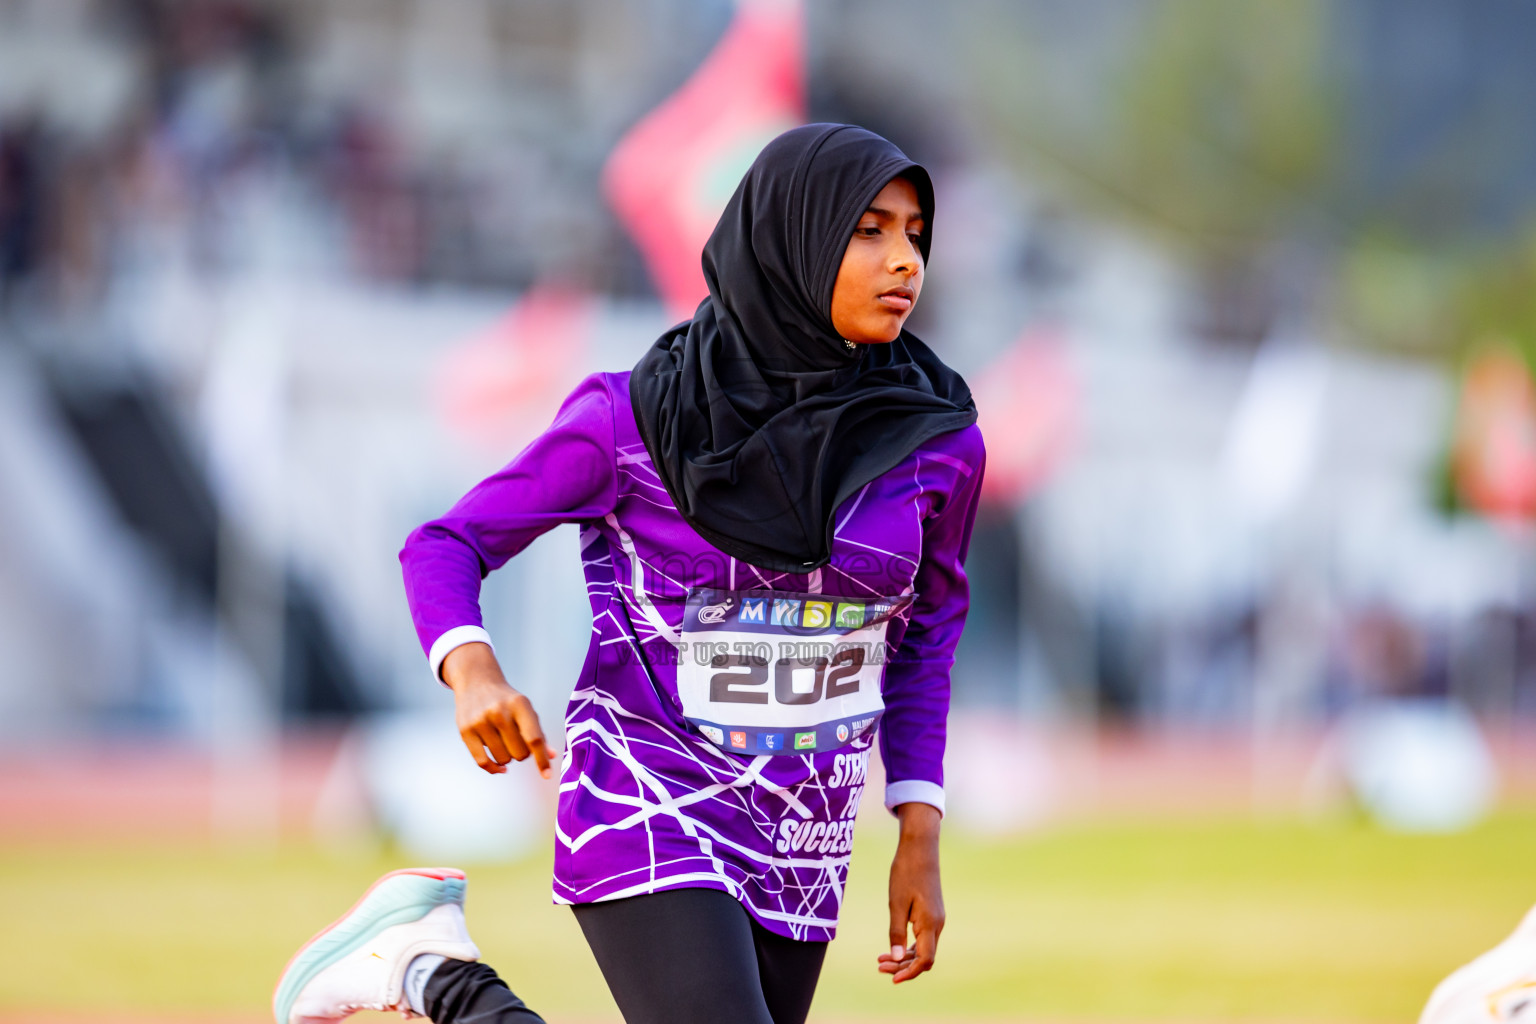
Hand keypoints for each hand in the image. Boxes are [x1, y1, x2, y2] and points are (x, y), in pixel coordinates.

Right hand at [441, 642, 553, 777]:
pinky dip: (495, 769)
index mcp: (520, 704)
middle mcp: (500, 711)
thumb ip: (538, 732)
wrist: (476, 682)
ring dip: (507, 757)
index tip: (547, 776)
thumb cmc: (506, 700)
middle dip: (522, 753)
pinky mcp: (465, 730)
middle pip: (520, 753)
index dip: (542, 759)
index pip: (534, 739)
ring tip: (504, 742)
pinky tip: (501, 768)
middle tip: (516, 742)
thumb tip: (551, 756)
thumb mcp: (525, 709)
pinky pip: (483, 762)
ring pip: (503, 759)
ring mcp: (481, 720)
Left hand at [878, 801, 943, 982]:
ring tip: (881, 959)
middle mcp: (937, 924)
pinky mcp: (932, 913)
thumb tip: (898, 960)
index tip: (891, 978)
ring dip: (905, 958)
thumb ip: (896, 933)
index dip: (909, 973)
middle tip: (879, 966)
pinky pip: (923, 937)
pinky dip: (909, 946)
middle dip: (903, 967)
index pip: (925, 960)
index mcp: (930, 923)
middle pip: (924, 958)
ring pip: (924, 948)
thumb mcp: (896, 904)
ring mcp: (936, 919)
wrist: (920, 848)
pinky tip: (894, 946)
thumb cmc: (906, 873)